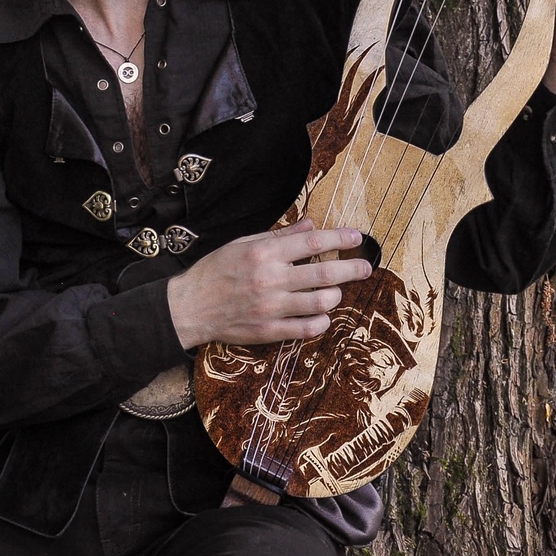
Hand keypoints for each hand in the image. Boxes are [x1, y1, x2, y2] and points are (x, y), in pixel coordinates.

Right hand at [166, 218, 373, 349]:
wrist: (190, 307)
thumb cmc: (215, 271)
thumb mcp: (243, 244)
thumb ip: (279, 236)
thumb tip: (311, 225)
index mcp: (263, 253)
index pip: (311, 242)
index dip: (339, 238)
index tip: (356, 237)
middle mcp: (270, 278)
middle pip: (323, 272)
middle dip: (351, 268)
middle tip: (365, 267)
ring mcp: (271, 307)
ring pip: (320, 301)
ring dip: (335, 295)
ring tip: (336, 292)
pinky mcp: (269, 330)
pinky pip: (306, 328)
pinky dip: (321, 322)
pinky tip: (322, 316)